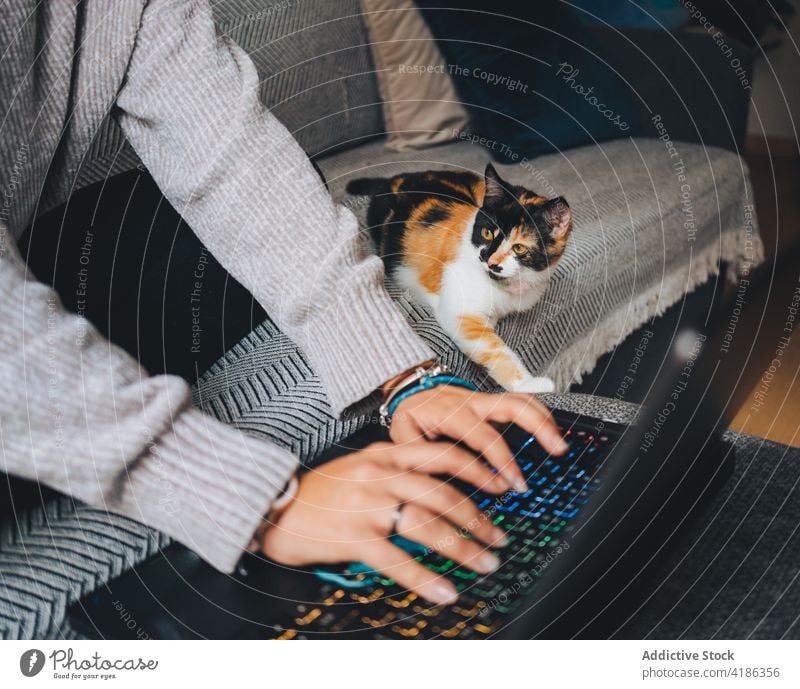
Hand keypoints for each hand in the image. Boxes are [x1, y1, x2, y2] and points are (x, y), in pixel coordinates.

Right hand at [260, 441, 509, 604]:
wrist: (272, 505)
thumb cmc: (318, 491)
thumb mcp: (360, 466)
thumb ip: (394, 472)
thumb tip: (435, 491)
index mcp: (385, 454)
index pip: (442, 455)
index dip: (478, 470)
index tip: (501, 485)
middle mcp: (380, 474)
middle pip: (443, 493)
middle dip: (479, 518)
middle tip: (499, 537)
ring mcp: (367, 505)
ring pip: (429, 524)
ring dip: (463, 547)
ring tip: (485, 563)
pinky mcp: (353, 538)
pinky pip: (399, 562)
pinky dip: (427, 579)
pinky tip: (446, 592)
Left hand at [389, 387, 567, 492]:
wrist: (408, 393)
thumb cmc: (409, 418)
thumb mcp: (404, 439)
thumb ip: (419, 460)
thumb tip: (438, 487)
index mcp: (449, 411)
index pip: (482, 435)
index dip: (500, 460)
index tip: (510, 484)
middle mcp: (470, 401)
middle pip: (512, 406)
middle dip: (537, 428)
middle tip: (556, 451)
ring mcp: (483, 399)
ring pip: (521, 400)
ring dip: (544, 420)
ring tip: (560, 445)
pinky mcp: (491, 402)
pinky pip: (520, 402)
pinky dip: (538, 416)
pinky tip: (550, 433)